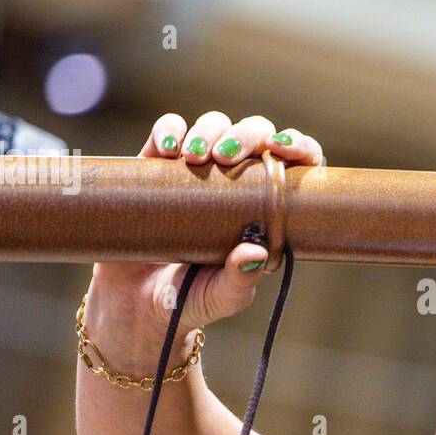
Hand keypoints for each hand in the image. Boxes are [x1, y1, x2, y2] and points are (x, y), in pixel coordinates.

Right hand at [83, 111, 322, 374]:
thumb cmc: (192, 302)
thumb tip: (255, 250)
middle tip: (227, 156)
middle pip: (254, 135)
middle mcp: (235, 182)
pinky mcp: (155, 170)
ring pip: (213, 126)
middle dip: (247, 134)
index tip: (284, 149)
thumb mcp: (222, 297)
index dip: (298, 146)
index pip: (293, 165)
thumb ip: (240, 279)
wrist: (137, 308)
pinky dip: (168, 130)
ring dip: (208, 129)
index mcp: (265, 208)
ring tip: (195, 157)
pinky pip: (166, 134)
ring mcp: (195, 172)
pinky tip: (166, 147)